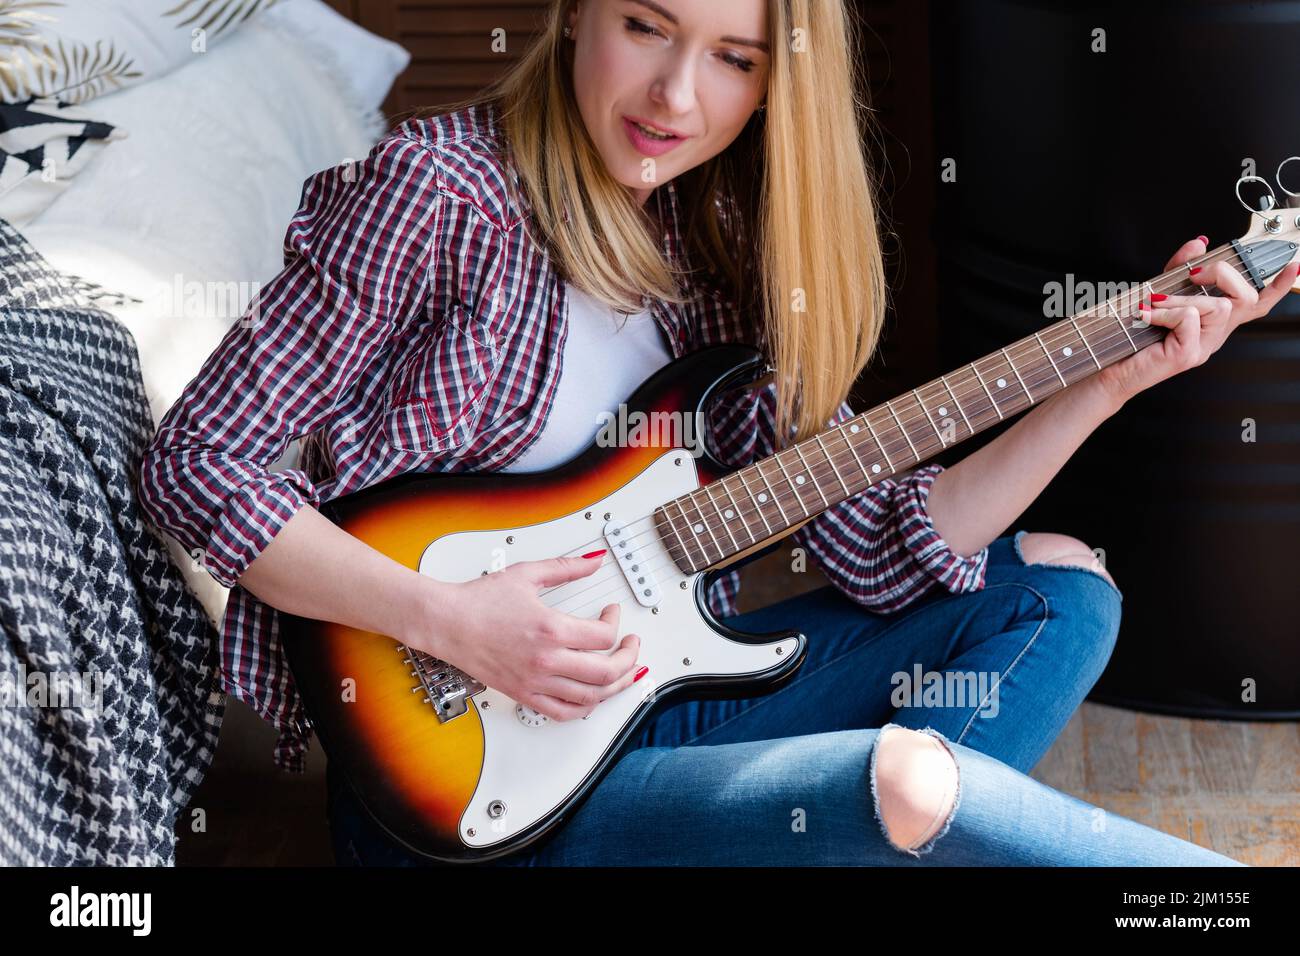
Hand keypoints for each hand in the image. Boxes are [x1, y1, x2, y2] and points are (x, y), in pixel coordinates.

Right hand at [413, 552, 642, 720]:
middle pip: (606, 671)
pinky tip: (593, 696)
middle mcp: (546, 661)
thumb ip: (567, 567)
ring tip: (622, 672)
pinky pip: (564, 713)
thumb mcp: (528, 574)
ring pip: (591, 697)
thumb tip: (594, 562)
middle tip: (631, 645)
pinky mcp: (524, 695)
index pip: (604, 636)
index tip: (611, 613)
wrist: (446, 623)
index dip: (616, 622)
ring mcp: (536, 682)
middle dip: (628, 658)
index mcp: (551, 629)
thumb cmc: (479, 601)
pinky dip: (585, 707)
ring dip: (615, 686)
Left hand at [1094, 235, 1298, 405]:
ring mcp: (1203, 348)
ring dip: (1182, 297)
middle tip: (1190, 276)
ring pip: (1218, 307)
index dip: (1277, 286)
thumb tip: (1199, 243)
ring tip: (1154, 305)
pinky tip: (1147, 316)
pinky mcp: (1188, 356)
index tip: (1295, 264)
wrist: (1109, 370)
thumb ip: (1179, 269)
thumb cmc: (1133, 336)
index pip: (1255, 305)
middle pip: (1245, 298)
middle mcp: (1214, 336)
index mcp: (1213, 323)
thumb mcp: (1159, 293)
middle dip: (1220, 275)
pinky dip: (1166, 311)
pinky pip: (1191, 318)